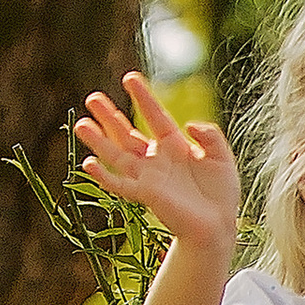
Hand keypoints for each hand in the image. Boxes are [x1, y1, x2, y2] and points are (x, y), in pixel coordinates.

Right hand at [78, 69, 242, 255]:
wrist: (219, 226)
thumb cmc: (221, 194)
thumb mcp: (223, 157)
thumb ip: (211, 136)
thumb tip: (189, 125)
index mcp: (174, 146)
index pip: (155, 116)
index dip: (143, 97)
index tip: (129, 78)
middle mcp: (157, 160)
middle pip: (127, 134)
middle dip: (110, 116)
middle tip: (92, 98)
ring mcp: (148, 177)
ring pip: (117, 155)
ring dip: (99, 141)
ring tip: (81, 124)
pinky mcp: (145, 195)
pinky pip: (120, 184)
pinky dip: (103, 175)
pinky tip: (88, 164)